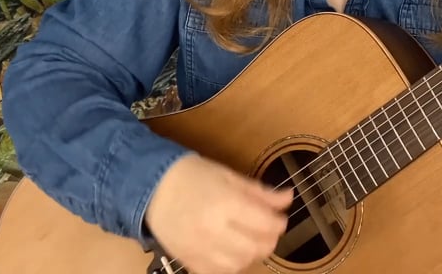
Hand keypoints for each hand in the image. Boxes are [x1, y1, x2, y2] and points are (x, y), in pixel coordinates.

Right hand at [144, 153, 292, 273]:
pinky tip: (232, 252)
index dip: (279, 223)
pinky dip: (231, 265)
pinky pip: (218, 273)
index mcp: (226, 204)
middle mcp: (213, 230)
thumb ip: (260, 192)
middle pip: (256, 247)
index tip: (279, 218)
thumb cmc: (193, 177)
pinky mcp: (189, 261)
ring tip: (250, 240)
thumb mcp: (230, 177)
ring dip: (252, 254)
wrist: (152, 189)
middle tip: (268, 229)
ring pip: (240, 264)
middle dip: (269, 239)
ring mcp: (200, 249)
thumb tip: (288, 198)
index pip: (266, 224)